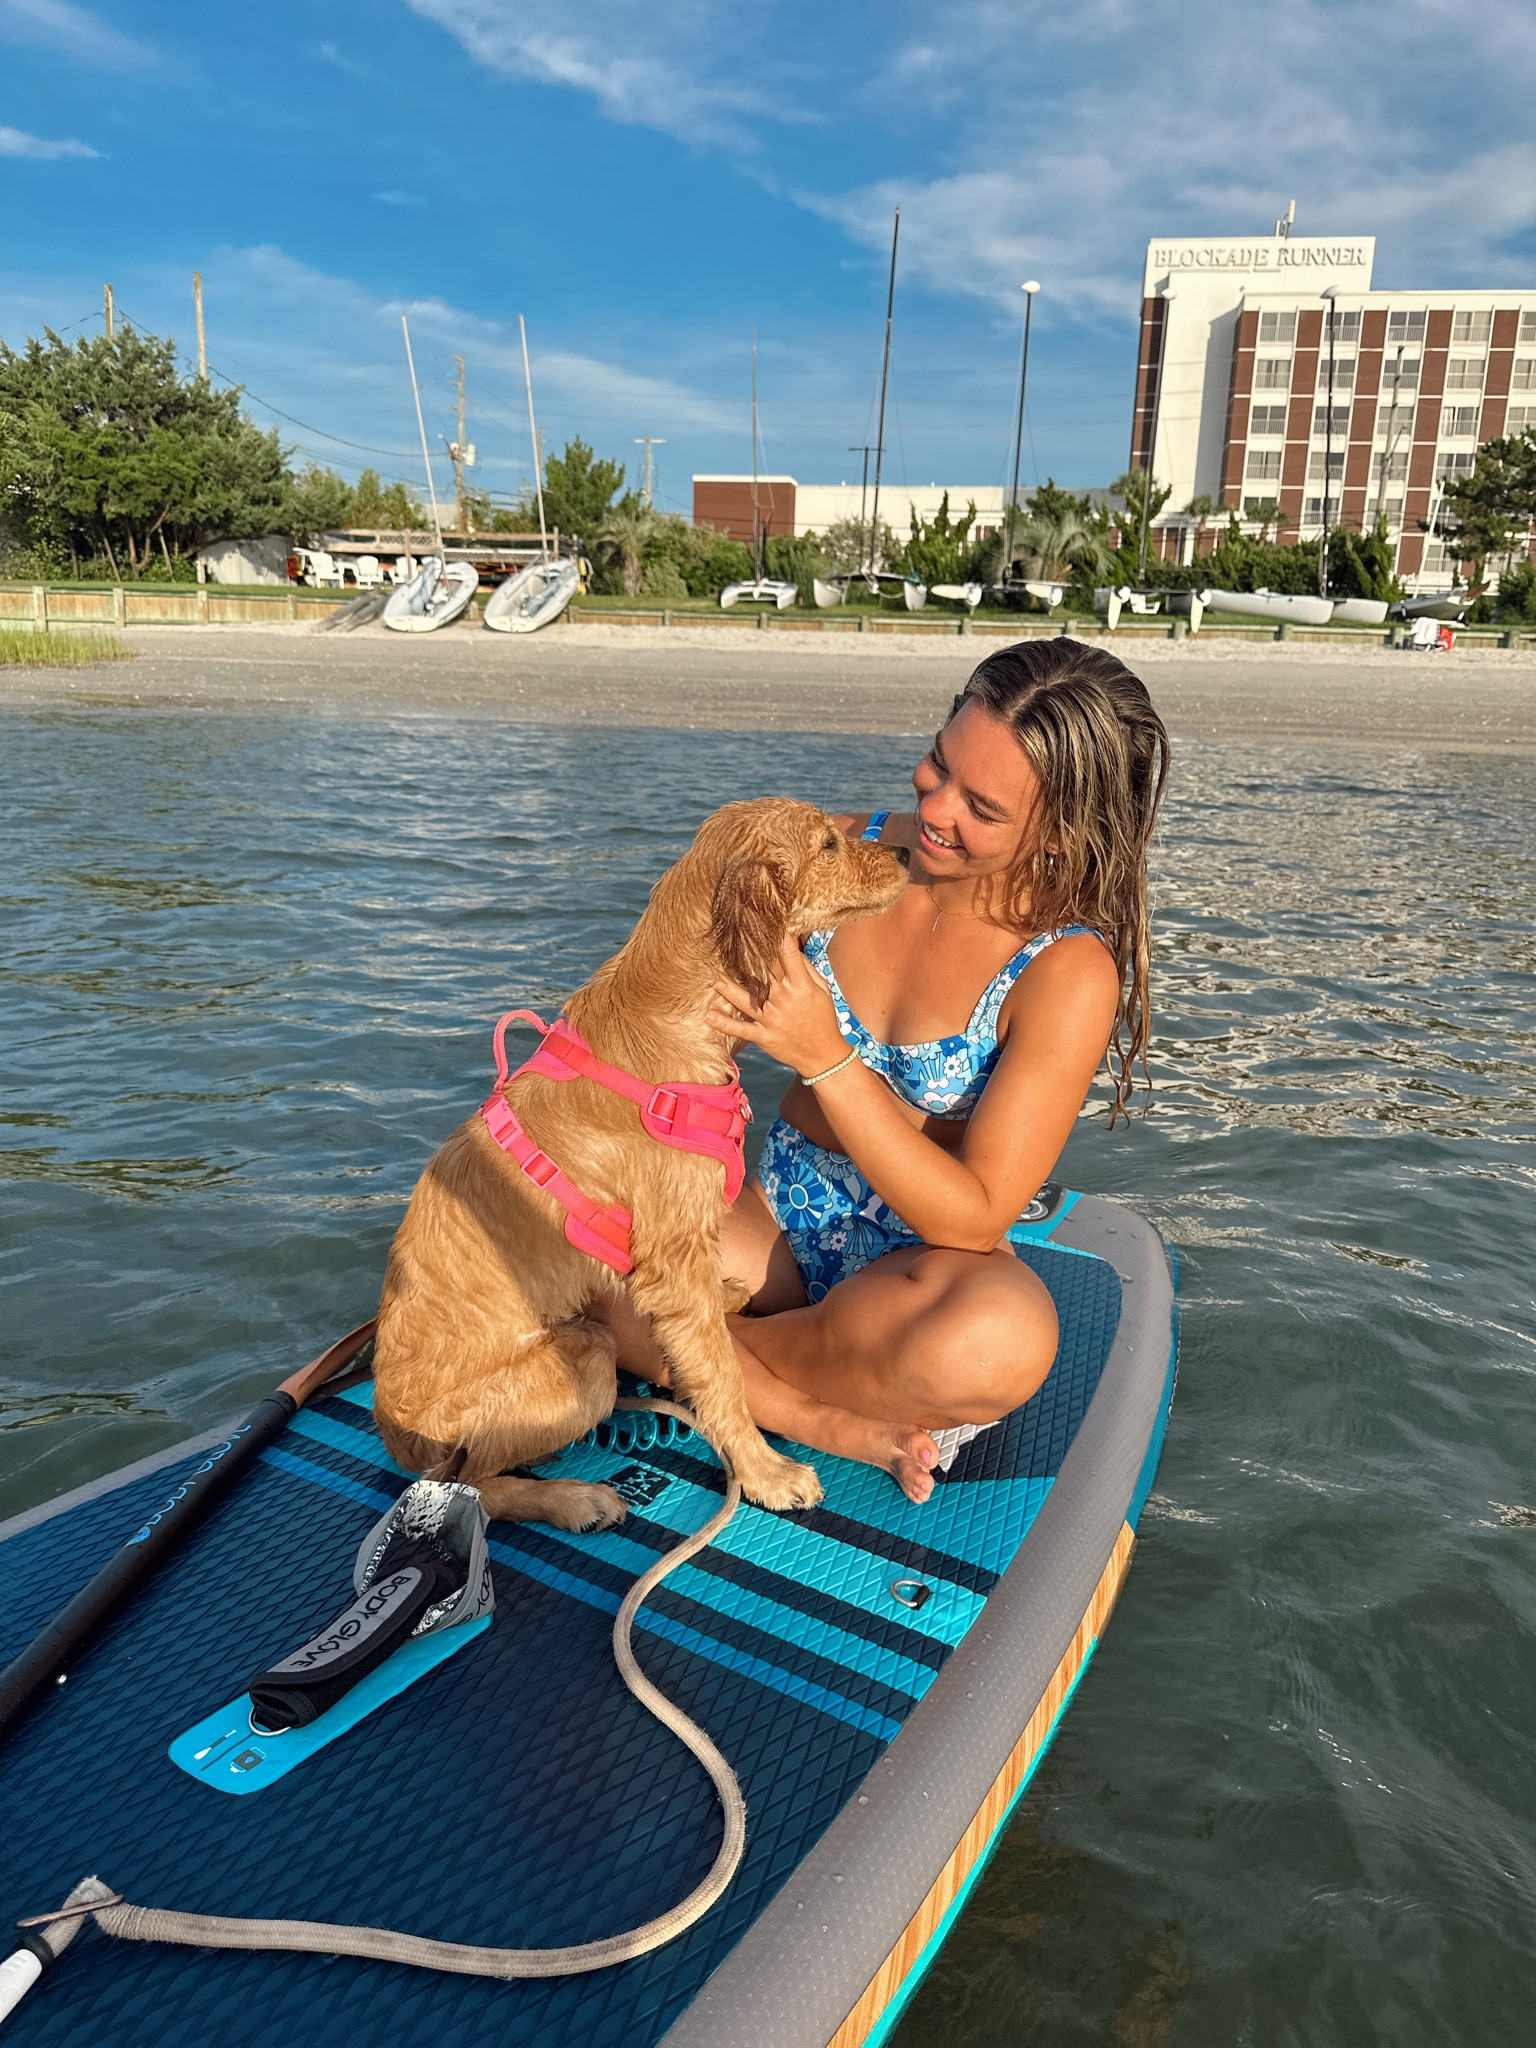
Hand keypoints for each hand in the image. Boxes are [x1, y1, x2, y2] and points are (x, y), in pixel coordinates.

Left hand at [707, 937, 850, 1076]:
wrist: (823, 1055)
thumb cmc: (823, 1018)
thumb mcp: (822, 990)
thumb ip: (807, 969)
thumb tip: (792, 948)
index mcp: (800, 986)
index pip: (788, 955)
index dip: (778, 937)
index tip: (766, 921)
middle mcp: (783, 999)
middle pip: (761, 973)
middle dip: (746, 956)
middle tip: (728, 940)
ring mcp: (771, 1018)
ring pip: (745, 999)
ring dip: (726, 987)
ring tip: (711, 975)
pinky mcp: (763, 1036)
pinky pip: (741, 1029)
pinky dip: (725, 1024)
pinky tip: (709, 1016)